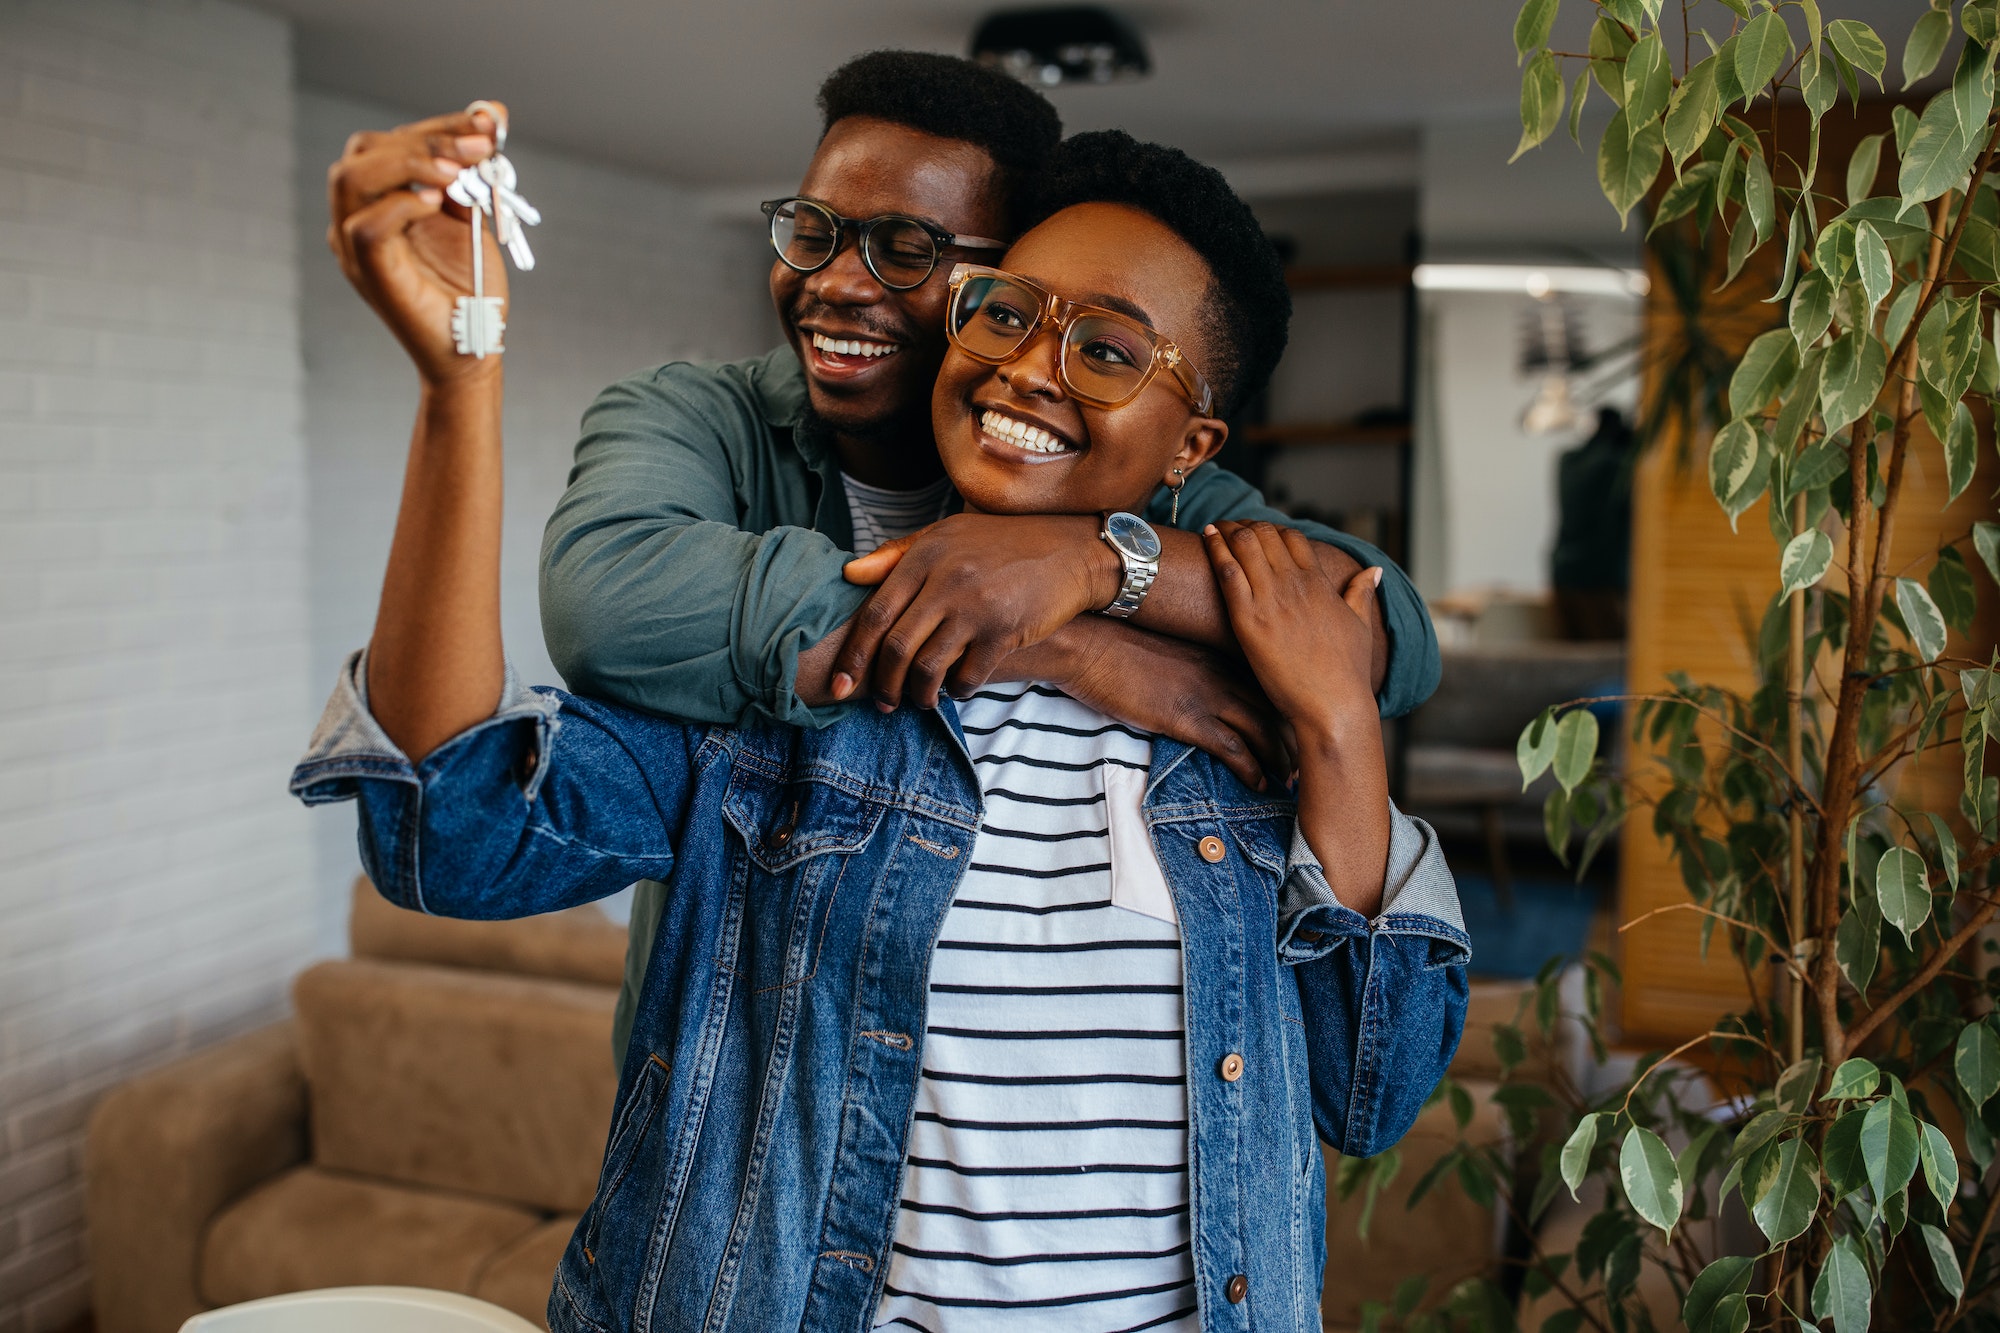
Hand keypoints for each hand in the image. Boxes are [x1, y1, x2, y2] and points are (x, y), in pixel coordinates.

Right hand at [326, 104, 507, 385]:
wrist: (473, 349)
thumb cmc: (471, 288)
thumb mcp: (476, 218)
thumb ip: (474, 171)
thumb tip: (492, 114)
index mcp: (379, 201)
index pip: (389, 143)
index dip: (437, 127)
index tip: (487, 124)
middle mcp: (355, 218)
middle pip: (365, 151)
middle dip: (427, 139)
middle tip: (481, 146)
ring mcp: (353, 246)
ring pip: (352, 177)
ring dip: (411, 162)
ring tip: (459, 171)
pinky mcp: (367, 273)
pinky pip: (366, 226)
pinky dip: (403, 205)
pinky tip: (441, 203)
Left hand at [835, 512, 1119, 708]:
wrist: (1071, 550)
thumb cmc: (1004, 543)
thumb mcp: (948, 534)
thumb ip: (897, 554)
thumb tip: (848, 575)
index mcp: (926, 556)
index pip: (875, 614)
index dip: (853, 655)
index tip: (841, 684)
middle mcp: (947, 581)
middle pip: (897, 648)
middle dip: (883, 685)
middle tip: (882, 703)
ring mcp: (977, 608)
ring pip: (929, 669)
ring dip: (919, 696)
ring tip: (919, 702)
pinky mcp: (1005, 632)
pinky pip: (969, 677)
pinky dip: (958, 691)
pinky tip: (958, 689)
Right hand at [1014, 619, 1291, 792]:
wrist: (1087, 644)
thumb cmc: (1116, 647)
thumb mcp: (1167, 652)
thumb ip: (1193, 670)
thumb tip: (1200, 689)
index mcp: (1219, 656)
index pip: (1270, 684)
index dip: (1290, 710)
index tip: (1301, 729)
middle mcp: (1222, 674)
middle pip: (1278, 709)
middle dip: (1297, 740)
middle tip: (1306, 763)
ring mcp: (1207, 697)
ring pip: (1264, 732)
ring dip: (1281, 760)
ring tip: (1288, 781)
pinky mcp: (1187, 719)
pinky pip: (1233, 749)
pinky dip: (1252, 769)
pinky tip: (1259, 783)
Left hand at [1202, 521, 1379, 741]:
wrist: (1332, 706)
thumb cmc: (1347, 672)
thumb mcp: (1360, 625)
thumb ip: (1361, 592)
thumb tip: (1374, 570)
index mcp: (1319, 583)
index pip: (1292, 538)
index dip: (1273, 529)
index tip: (1258, 532)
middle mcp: (1295, 585)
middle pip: (1265, 535)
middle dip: (1245, 526)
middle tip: (1230, 528)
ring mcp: (1271, 600)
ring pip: (1244, 545)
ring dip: (1227, 530)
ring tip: (1214, 528)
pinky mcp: (1249, 620)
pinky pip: (1228, 572)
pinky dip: (1216, 549)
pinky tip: (1206, 538)